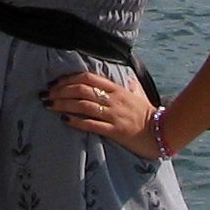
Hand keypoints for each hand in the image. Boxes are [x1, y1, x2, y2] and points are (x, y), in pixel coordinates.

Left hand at [41, 70, 157, 157]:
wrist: (162, 132)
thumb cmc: (149, 115)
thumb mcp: (139, 96)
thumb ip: (131, 87)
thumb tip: (129, 81)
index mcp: (118, 89)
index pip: (89, 77)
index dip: (69, 79)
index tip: (56, 84)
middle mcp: (114, 99)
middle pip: (82, 89)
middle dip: (61, 91)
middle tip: (47, 95)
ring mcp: (114, 114)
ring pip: (83, 105)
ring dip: (63, 104)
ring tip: (50, 106)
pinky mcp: (115, 130)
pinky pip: (92, 124)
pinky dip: (76, 121)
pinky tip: (65, 120)